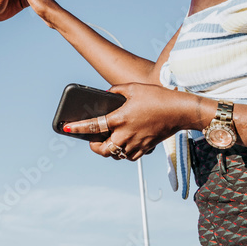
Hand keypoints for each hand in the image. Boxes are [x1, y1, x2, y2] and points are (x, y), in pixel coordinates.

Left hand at [62, 82, 189, 161]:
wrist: (180, 111)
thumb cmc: (157, 97)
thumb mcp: (133, 88)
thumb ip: (116, 91)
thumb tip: (107, 94)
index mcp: (120, 118)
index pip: (93, 126)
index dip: (77, 128)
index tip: (66, 128)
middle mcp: (126, 134)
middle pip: (103, 150)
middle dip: (94, 148)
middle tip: (91, 142)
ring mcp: (137, 143)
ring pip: (116, 155)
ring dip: (109, 151)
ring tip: (107, 142)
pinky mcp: (146, 148)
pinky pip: (130, 156)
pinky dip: (124, 153)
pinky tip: (124, 145)